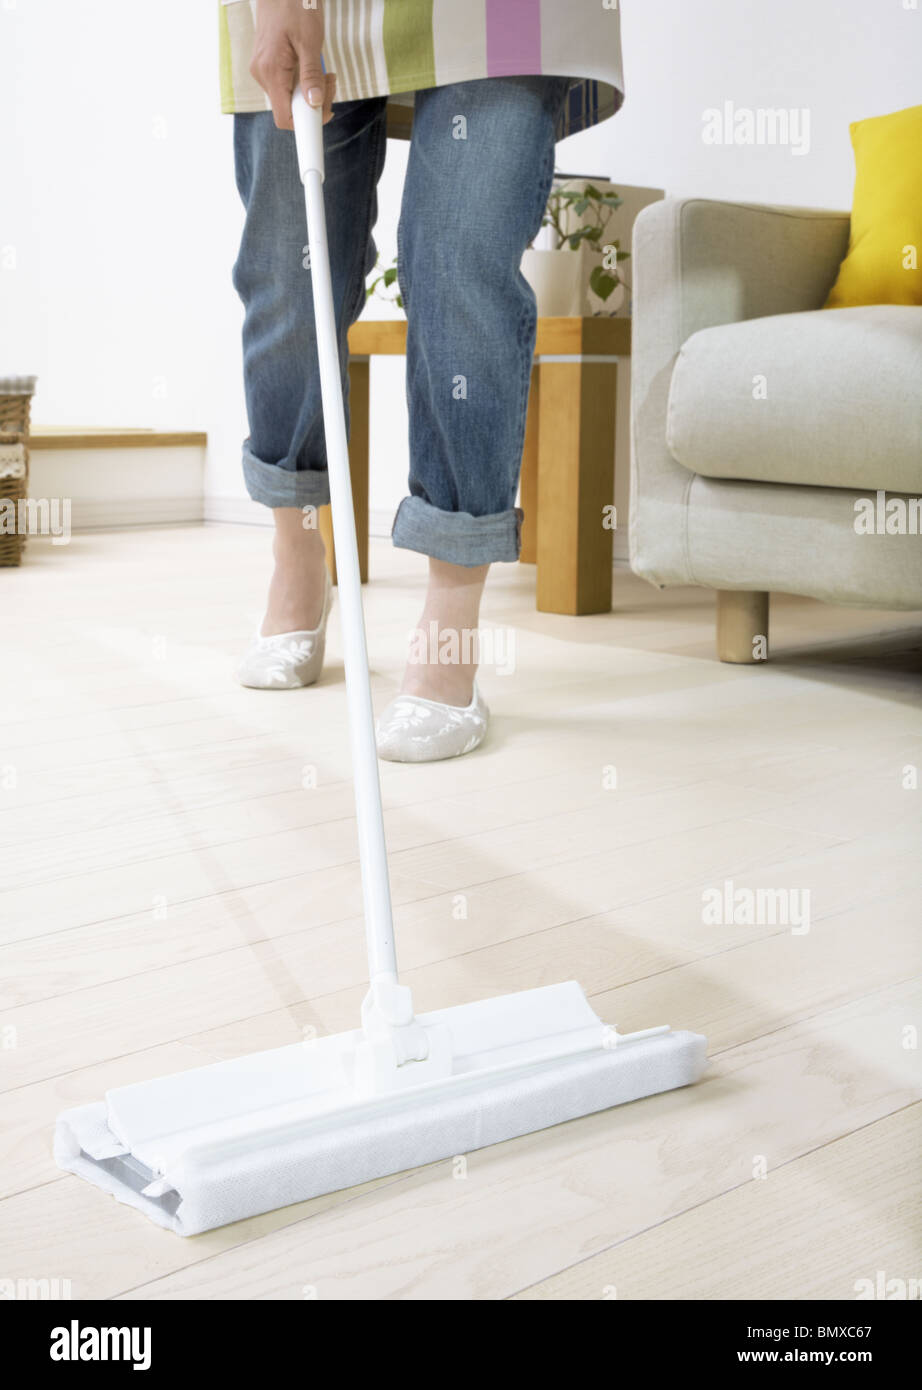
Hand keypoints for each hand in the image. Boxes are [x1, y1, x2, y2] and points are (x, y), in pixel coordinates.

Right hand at [250, 0, 336, 129]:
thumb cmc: (295, 5)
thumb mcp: (309, 41)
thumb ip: (311, 75)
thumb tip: (315, 104)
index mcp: (271, 71)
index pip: (284, 118)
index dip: (306, 125)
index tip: (325, 114)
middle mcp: (262, 74)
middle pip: (289, 109)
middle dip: (313, 103)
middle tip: (330, 83)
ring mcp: (262, 69)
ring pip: (288, 97)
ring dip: (309, 91)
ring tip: (323, 71)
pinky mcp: (267, 64)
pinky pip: (285, 84)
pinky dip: (301, 82)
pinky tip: (310, 65)